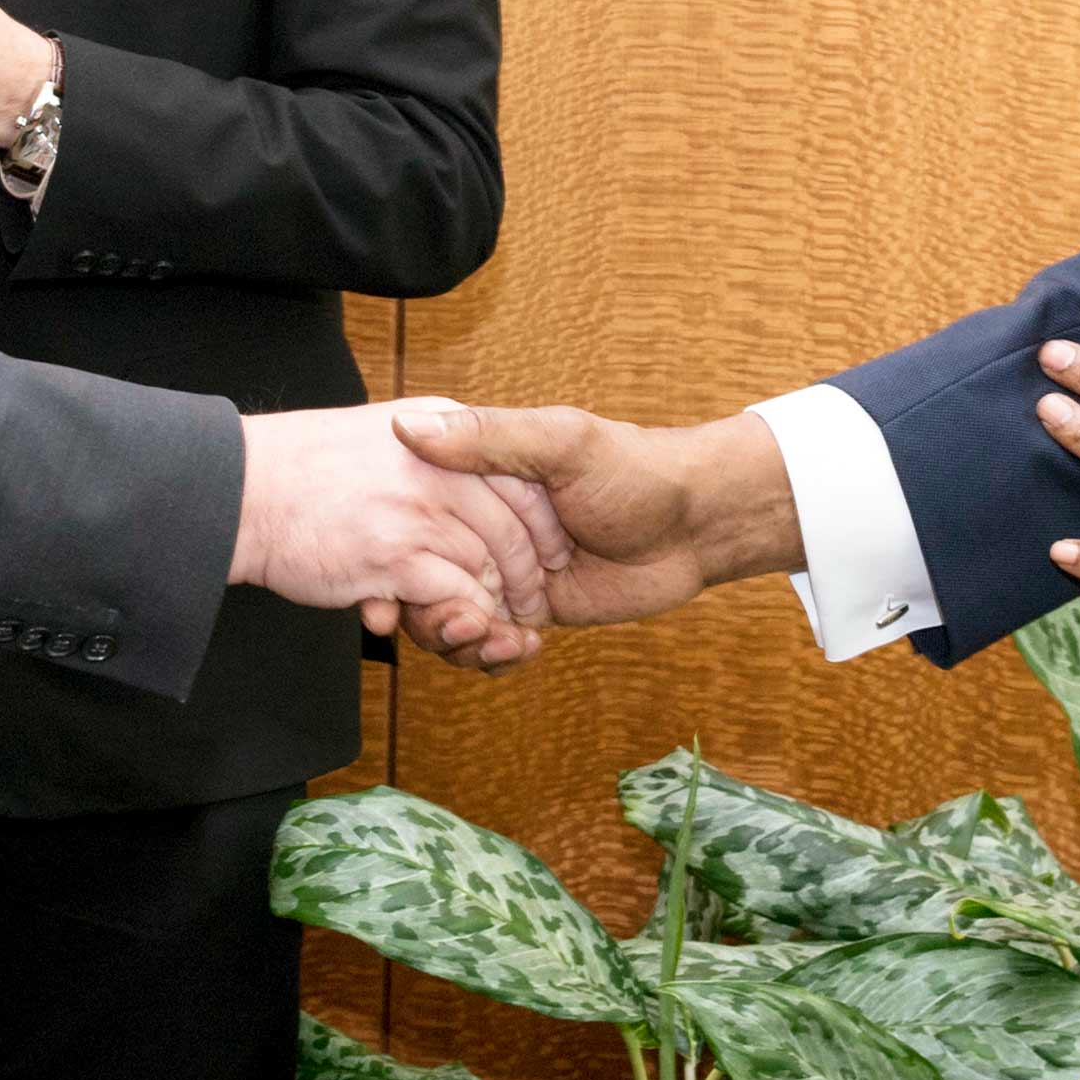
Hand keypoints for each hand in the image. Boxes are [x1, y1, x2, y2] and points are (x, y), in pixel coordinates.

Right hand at [233, 401, 562, 670]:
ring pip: (488, 568)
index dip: (540, 525)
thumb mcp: (383, 435)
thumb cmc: (298, 468)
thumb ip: (437, 447)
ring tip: (495, 630)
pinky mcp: (395, 554)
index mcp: (442, 429)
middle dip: (527, 576)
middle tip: (526, 609)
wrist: (233, 488)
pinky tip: (458, 631)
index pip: (519, 477)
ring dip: (496, 607)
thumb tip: (485, 477)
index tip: (548, 559)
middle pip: (515, 527)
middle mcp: (440, 463)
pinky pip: (456, 597)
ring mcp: (419, 507)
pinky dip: (464, 620)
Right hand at [392, 404, 803, 626]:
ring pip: (448, 615)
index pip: (408, 518)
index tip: (384, 597)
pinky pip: (488, 640)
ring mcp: (503, 569)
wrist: (696, 525)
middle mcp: (480, 522)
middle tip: (463, 624)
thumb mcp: (562, 442)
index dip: (389, 562)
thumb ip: (487, 437)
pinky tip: (519, 649)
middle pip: (419, 578)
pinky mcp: (529, 608)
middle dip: (429, 613)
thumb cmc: (634, 468)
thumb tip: (407, 425)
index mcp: (477, 473)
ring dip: (460, 640)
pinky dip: (492, 655)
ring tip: (496, 640)